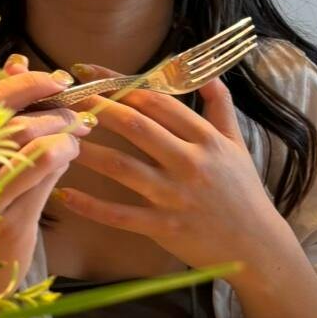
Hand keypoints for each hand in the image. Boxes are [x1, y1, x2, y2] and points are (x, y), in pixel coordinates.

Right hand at [0, 57, 93, 291]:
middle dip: (52, 107)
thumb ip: (3, 114)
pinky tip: (72, 153)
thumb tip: (18, 61)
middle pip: (10, 117)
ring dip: (62, 129)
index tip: (59, 80)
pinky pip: (39, 171)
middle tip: (77, 112)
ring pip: (28, 140)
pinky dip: (62, 152)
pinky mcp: (5, 218)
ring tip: (79, 131)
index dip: (26, 82)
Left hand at [57, 74, 285, 271]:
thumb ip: (221, 109)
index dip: (120, 82)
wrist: (257, 246)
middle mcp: (189, 162)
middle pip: (136, 126)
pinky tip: (65, 195)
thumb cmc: (244, 194)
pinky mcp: (164, 228)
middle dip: (97, 107)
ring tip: (59, 138)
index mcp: (205, 138)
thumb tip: (210, 76)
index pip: (157, 101)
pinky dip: (92, 206)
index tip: (89, 71)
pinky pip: (121, 215)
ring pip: (122, 167)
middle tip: (65, 96)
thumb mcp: (238, 146)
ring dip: (88, 151)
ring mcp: (175, 196)